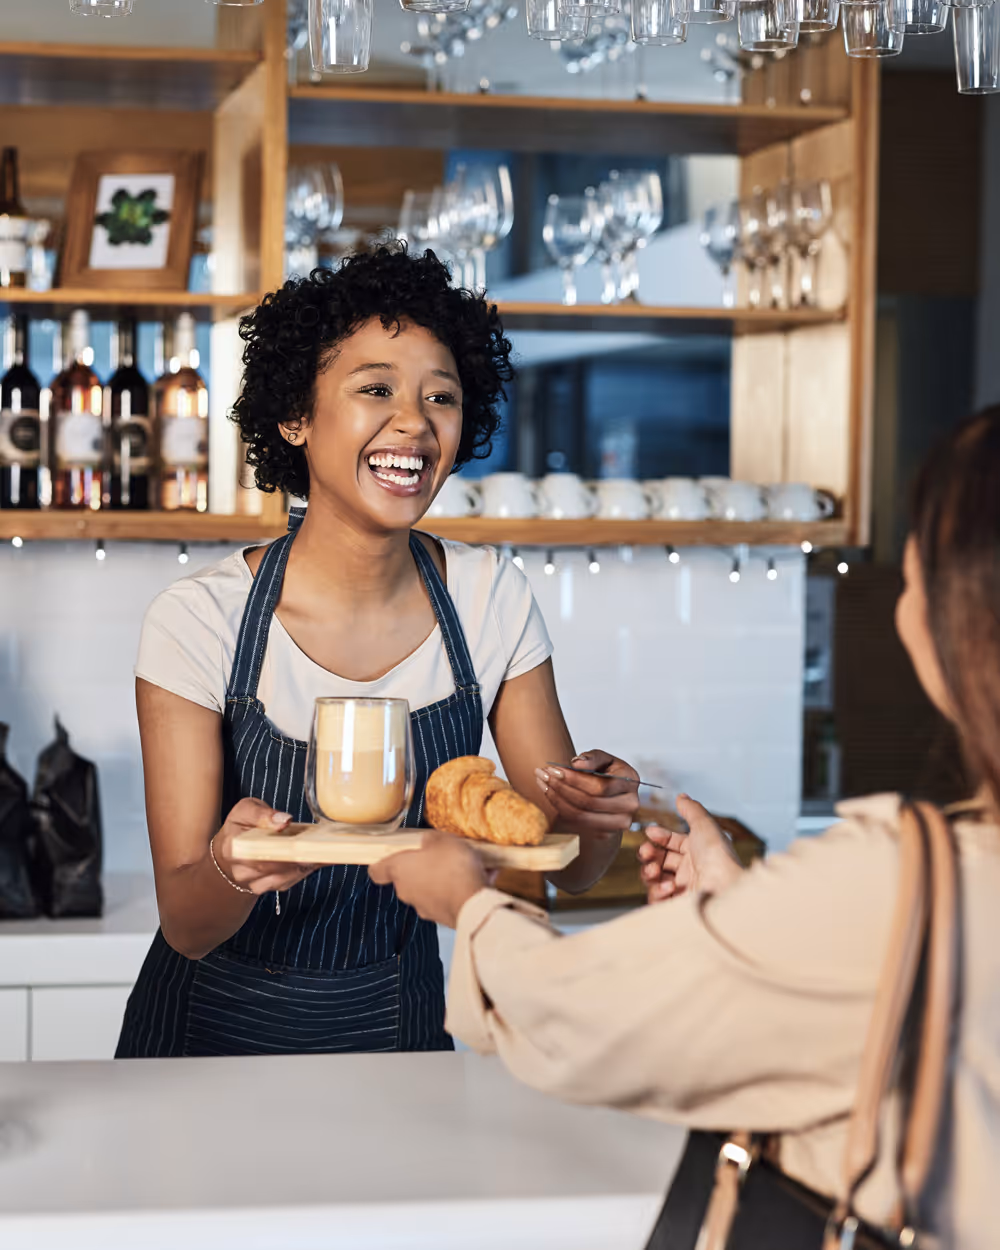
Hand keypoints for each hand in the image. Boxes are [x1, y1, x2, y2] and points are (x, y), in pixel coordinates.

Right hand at [216, 798, 321, 897]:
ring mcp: (257, 883)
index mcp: (232, 848)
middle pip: (275, 866)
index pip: (257, 851)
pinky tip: (319, 856)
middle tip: (321, 844)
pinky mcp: (272, 886)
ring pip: (286, 875)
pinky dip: (307, 867)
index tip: (298, 842)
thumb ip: (261, 814)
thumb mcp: (246, 810)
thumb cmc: (241, 827)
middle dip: (299, 855)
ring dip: (307, 862)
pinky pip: (292, 879)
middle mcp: (243, 870)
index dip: (279, 847)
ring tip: (324, 848)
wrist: (232, 853)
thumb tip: (284, 821)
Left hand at [368, 830, 489, 928]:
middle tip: (440, 856)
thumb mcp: (442, 839)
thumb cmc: (452, 869)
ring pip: (429, 889)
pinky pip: (447, 899)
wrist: (472, 904)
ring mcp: (423, 907)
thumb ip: (431, 839)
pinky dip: (458, 890)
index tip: (387, 859)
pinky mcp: (441, 917)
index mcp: (400, 870)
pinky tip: (478, 879)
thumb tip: (428, 841)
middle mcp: (406, 891)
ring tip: (465, 867)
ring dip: (442, 880)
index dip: (381, 864)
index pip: (378, 871)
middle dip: (423, 867)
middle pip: (408, 878)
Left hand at [535, 750, 640, 836]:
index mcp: (631, 781)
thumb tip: (577, 764)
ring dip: (557, 800)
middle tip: (542, 775)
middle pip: (589, 803)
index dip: (574, 779)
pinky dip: (561, 810)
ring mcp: (620, 823)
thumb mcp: (603, 758)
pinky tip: (550, 795)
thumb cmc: (606, 771)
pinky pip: (578, 825)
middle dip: (562, 788)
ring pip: (582, 816)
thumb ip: (592, 758)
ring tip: (543, 784)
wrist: (611, 793)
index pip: (600, 786)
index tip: (553, 769)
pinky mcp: (606, 833)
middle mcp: (630, 805)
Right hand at [637, 794, 743, 903]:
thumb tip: (682, 796)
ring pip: (655, 877)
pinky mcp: (677, 905)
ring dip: (650, 871)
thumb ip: (691, 810)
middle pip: (661, 859)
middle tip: (646, 852)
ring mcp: (683, 887)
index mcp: (698, 850)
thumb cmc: (718, 858)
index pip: (673, 842)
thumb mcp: (705, 826)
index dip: (660, 836)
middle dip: (649, 853)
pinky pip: (657, 897)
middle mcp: (691, 869)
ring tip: (654, 870)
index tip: (650, 832)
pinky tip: (668, 886)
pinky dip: (658, 890)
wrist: (724, 890)